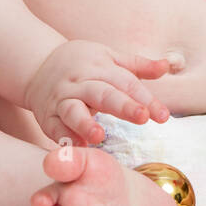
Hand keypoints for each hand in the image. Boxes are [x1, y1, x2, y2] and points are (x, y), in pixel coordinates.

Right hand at [22, 39, 173, 146]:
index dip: (145, 99)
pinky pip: (53, 127)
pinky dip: (63, 137)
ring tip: (99, 136)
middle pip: (103, 93)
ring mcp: (62, 98)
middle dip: (123, 106)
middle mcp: (81, 82)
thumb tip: (167, 66)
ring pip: (73, 110)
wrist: (38, 64)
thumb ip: (138, 66)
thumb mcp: (110, 57)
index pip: (126, 83)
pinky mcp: (47, 114)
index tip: (163, 116)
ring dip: (85, 123)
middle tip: (143, 117)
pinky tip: (75, 148)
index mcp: (100, 67)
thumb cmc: (82, 63)